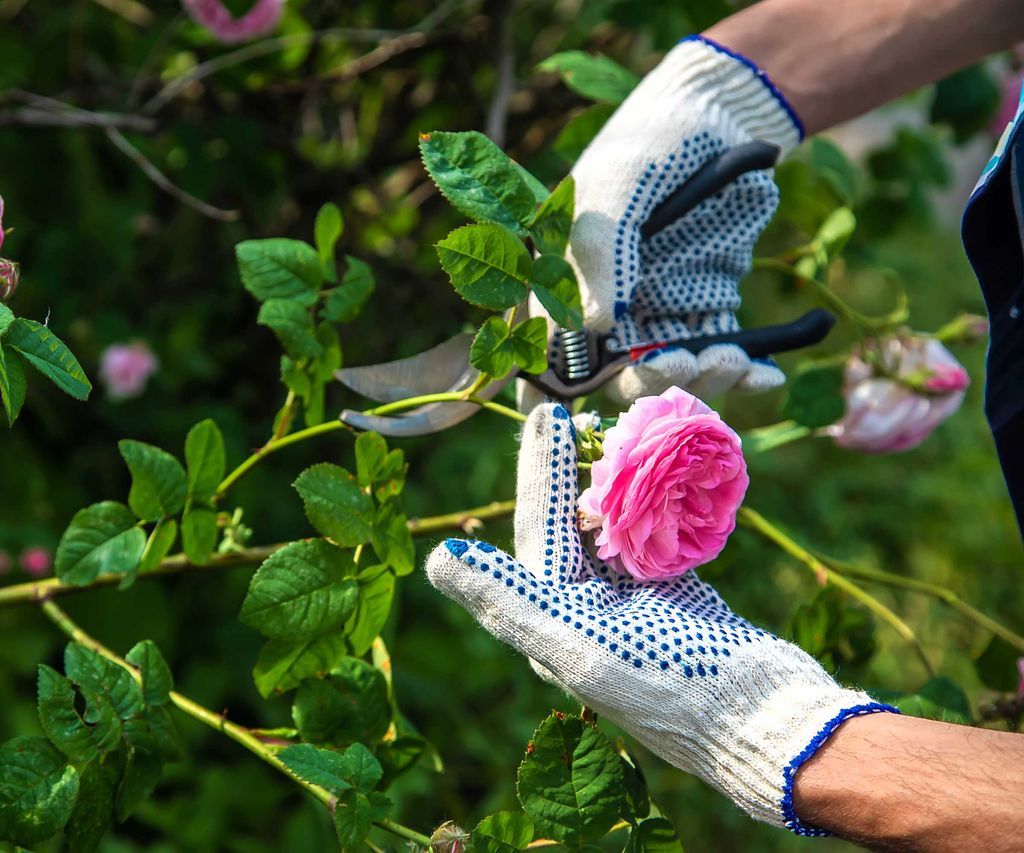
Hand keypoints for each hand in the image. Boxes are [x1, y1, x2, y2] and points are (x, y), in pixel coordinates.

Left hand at [426, 403, 895, 832]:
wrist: (772, 726)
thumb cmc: (676, 690)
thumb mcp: (583, 648)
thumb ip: (509, 602)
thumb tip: (438, 560)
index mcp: (554, 623)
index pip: (537, 532)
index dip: (540, 473)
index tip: (550, 416)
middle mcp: (583, 613)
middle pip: (568, 524)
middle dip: (568, 467)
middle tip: (569, 409)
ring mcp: (631, 605)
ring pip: (609, 527)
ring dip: (609, 480)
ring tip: (613, 429)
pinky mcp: (674, 597)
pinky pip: (652, 537)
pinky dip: (654, 502)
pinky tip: (660, 469)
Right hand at [563, 35, 801, 400]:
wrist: (721, 115)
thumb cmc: (652, 141)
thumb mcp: (620, 184)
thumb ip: (601, 251)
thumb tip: (595, 327)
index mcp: (569, 281)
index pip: (553, 351)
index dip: (562, 391)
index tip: (594, 399)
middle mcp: (610, 307)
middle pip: (619, 375)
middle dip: (652, 382)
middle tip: (683, 362)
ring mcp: (659, 312)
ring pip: (672, 373)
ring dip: (700, 381)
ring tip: (731, 358)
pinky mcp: (706, 310)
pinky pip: (720, 355)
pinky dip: (745, 372)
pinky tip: (766, 374)